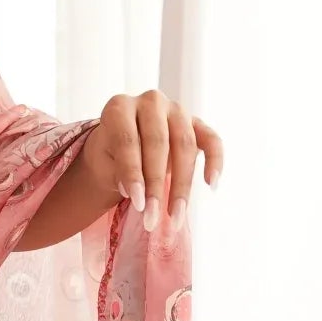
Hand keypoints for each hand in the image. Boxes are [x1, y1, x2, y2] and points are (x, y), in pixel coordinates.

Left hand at [82, 89, 223, 223]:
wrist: (125, 147)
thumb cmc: (111, 156)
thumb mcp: (105, 162)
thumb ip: (118, 171)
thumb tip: (137, 193)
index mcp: (119, 107)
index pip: (127, 139)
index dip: (132, 173)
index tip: (136, 204)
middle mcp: (150, 101)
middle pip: (158, 143)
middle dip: (156, 186)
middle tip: (153, 219)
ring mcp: (176, 109)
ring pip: (185, 145)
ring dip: (182, 185)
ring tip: (176, 217)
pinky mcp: (196, 122)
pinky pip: (212, 139)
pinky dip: (215, 161)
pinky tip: (212, 184)